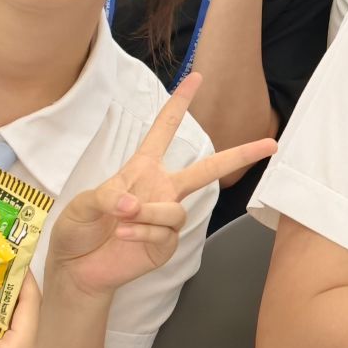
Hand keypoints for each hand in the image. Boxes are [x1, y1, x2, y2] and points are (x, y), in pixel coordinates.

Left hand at [45, 73, 278, 297]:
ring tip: (122, 219)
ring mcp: (166, 218)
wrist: (78, 269)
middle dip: (240, 155)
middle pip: (207, 169)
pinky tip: (123, 236)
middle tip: (269, 144)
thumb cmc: (78, 229)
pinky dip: (143, 231)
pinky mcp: (165, 244)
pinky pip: (166, 232)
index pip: (164, 131)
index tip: (196, 78)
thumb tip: (133, 201)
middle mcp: (161, 190)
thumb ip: (108, 195)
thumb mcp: (84, 203)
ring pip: (177, 210)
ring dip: (149, 213)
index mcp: (142, 170)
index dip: (179, 104)